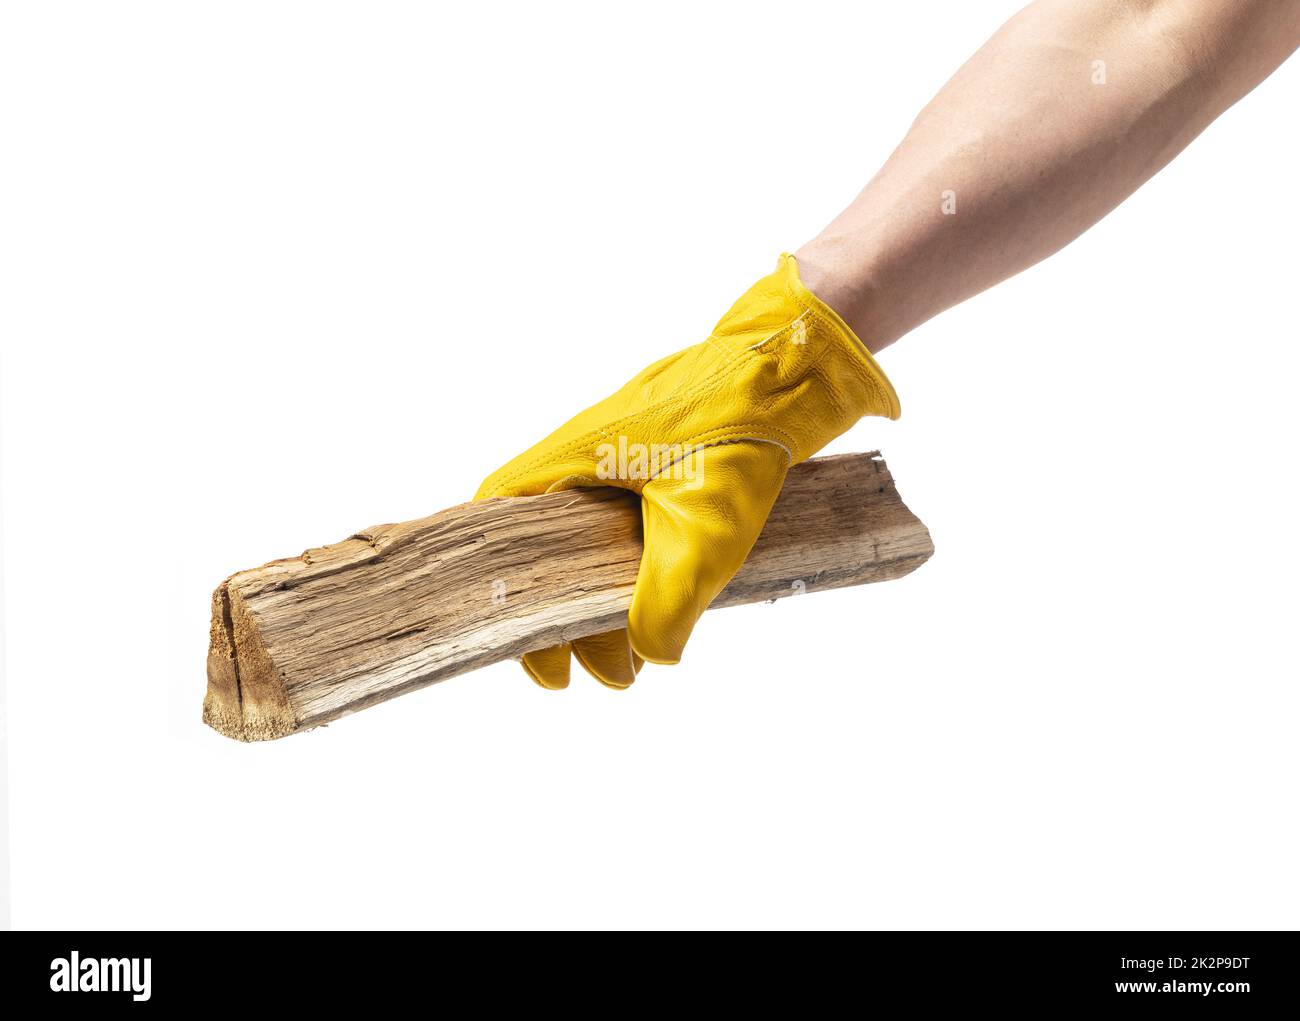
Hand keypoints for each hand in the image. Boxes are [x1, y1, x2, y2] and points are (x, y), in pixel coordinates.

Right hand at [475, 253, 899, 688]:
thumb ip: (668, 600)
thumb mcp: (704, 526)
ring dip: (603, 599)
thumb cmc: (737, 429)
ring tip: (634, 658)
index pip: (498, 523)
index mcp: (570, 461)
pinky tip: (662, 604)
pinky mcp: (660, 461)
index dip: (506, 592)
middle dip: (567, 616)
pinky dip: (633, 571)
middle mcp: (584, 457)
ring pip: (590, 540)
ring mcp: (623, 457)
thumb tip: (649, 655)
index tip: (533, 648)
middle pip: (548, 548)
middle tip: (597, 674)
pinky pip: (626, 525)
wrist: (794, 368)